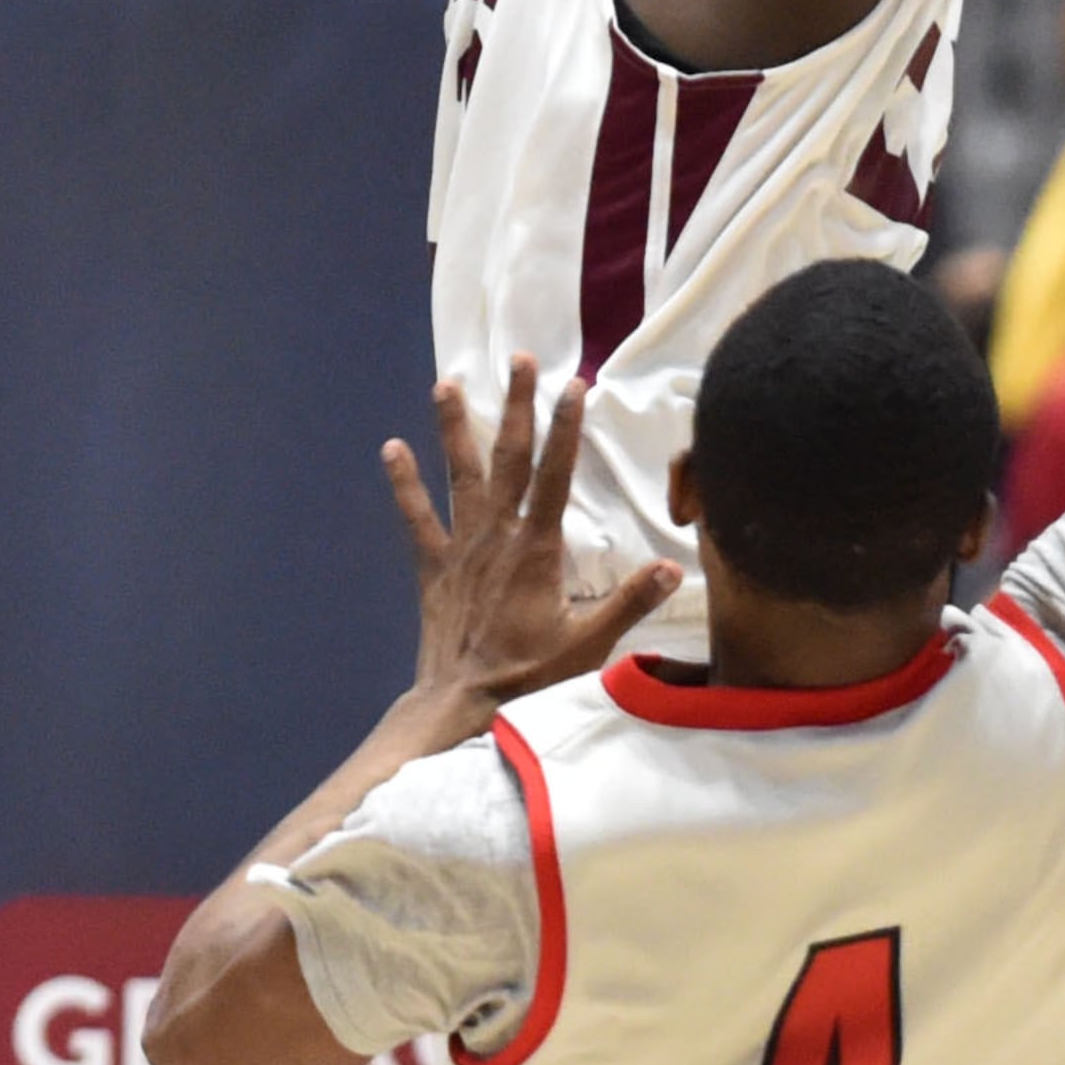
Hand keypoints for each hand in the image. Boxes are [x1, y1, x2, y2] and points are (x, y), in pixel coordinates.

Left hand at [385, 358, 679, 713]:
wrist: (460, 704)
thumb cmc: (528, 676)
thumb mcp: (589, 644)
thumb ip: (629, 602)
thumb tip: (673, 567)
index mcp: (537, 550)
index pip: (557, 476)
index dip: (566, 428)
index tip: (575, 385)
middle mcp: (497, 537)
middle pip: (509, 459)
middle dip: (517, 407)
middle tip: (520, 360)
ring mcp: (461, 549)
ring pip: (460, 477)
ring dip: (454, 428)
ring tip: (446, 383)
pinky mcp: (434, 568)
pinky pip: (416, 519)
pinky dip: (404, 485)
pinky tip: (391, 450)